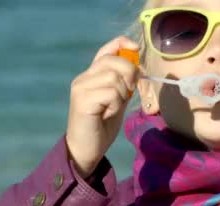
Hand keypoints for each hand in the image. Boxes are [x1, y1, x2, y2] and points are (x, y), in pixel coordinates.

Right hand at [65, 36, 138, 178]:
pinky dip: (115, 105)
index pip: (106, 50)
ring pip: (114, 78)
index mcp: (91, 75)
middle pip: (114, 62)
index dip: (121, 44)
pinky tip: (106, 114)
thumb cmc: (101, 126)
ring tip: (112, 108)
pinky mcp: (82, 100)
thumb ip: (124, 84)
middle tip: (126, 94)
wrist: (85, 149)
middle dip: (129, 75)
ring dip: (121, 95)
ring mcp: (81, 88)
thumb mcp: (117, 101)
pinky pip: (111, 93)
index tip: (136, 48)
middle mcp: (83, 78)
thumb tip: (138, 67)